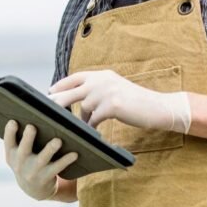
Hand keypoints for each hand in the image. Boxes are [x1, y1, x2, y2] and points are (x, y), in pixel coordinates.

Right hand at [3, 120, 78, 200]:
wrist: (33, 189)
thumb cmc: (28, 161)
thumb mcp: (19, 154)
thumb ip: (22, 139)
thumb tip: (38, 115)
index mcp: (11, 154)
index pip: (8, 141)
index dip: (9, 132)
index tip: (13, 121)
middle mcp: (20, 163)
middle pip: (23, 149)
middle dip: (27, 138)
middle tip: (32, 127)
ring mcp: (33, 171)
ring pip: (42, 159)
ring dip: (50, 149)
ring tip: (58, 140)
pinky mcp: (46, 177)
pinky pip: (57, 167)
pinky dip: (66, 160)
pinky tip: (74, 153)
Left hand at [49, 70, 191, 132]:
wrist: (157, 107)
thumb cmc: (135, 102)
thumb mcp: (114, 89)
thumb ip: (97, 91)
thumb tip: (81, 105)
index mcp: (102, 75)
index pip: (75, 77)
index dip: (61, 85)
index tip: (50, 92)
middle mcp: (102, 80)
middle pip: (71, 91)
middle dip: (58, 102)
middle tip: (48, 111)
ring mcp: (107, 92)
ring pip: (84, 108)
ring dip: (83, 119)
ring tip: (84, 126)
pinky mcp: (112, 106)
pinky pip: (94, 119)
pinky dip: (92, 126)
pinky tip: (94, 132)